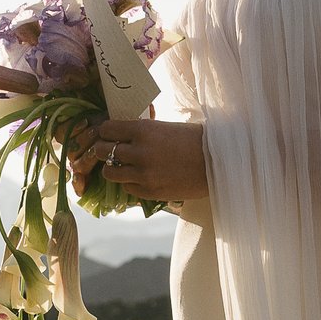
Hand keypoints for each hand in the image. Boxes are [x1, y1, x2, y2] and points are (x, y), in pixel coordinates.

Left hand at [74, 115, 209, 211]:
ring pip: (110, 173)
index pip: (107, 129)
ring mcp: (143, 174)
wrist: (218, 163)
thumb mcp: (166, 127)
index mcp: (143, 130)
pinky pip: (127, 187)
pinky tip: (138, 177)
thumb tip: (123, 129)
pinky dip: (129, 182)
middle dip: (103, 149)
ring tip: (121, 166)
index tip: (109, 133)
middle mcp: (139, 152)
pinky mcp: (150, 192)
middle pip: (102, 151)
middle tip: (109, 149)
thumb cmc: (194, 139)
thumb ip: (143, 130)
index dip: (106, 131)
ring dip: (113, 168)